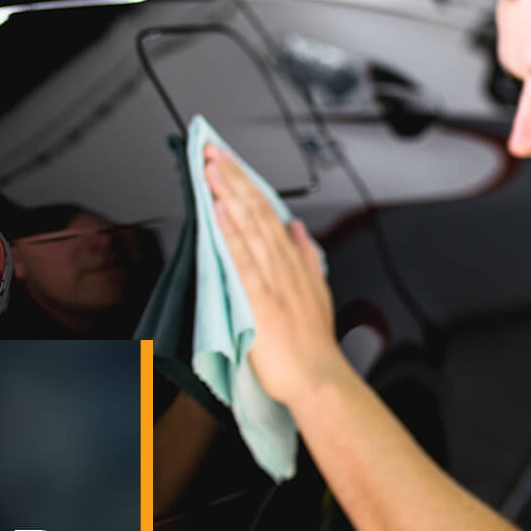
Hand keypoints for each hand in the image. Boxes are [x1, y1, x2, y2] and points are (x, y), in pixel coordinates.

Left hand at [202, 143, 352, 410]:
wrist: (318, 378)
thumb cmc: (314, 345)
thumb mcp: (317, 291)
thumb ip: (306, 257)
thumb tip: (296, 227)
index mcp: (293, 262)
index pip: (266, 213)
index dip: (246, 184)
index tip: (228, 162)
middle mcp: (283, 265)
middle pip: (256, 211)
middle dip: (234, 179)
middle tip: (214, 152)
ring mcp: (273, 280)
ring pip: (249, 227)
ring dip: (229, 195)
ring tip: (212, 169)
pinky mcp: (261, 300)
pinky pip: (243, 259)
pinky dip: (231, 233)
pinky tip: (219, 212)